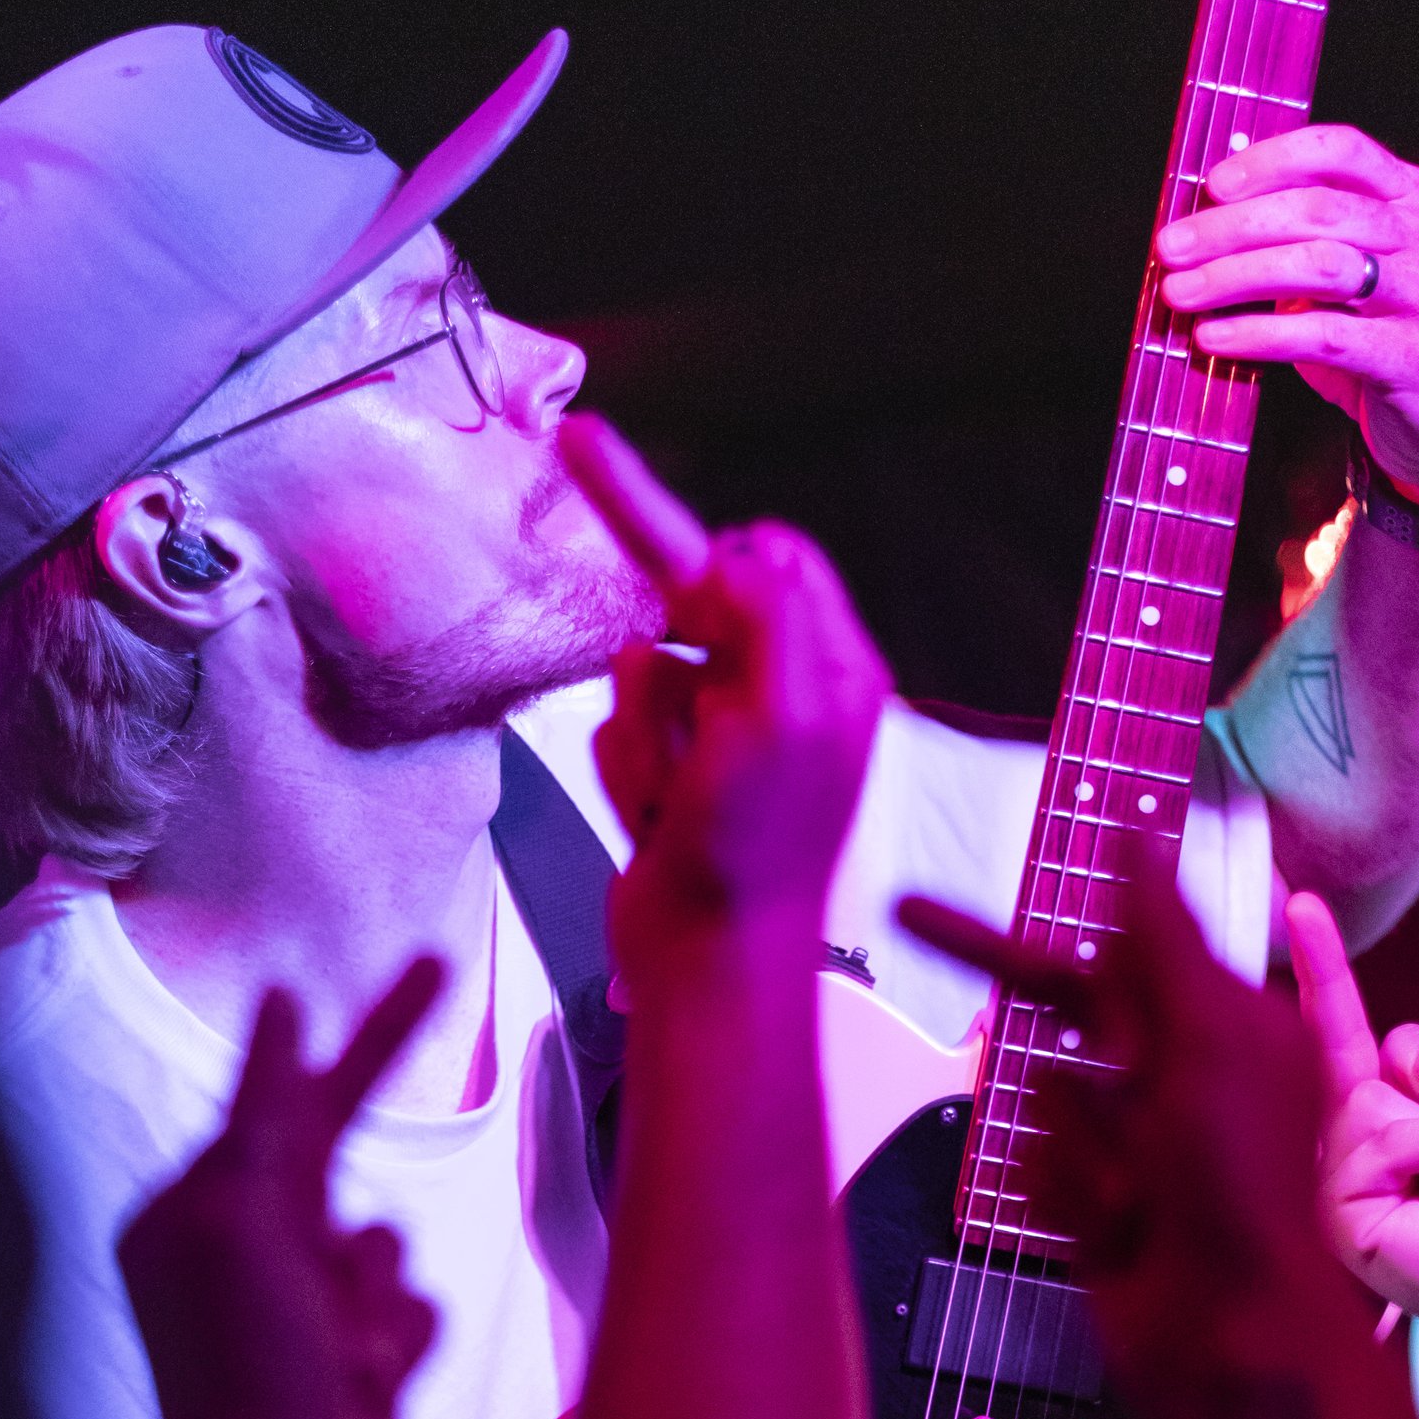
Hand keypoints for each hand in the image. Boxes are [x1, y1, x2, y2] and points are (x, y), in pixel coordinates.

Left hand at [117, 962, 442, 1418]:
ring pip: (383, 1238)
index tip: (422, 967)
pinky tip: (366, 1384)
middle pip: (331, 1147)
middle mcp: (235, 1256)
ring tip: (343, 1346)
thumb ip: (269, 1111)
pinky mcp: (351, 1362)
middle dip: (377, 1089)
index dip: (353, 1033)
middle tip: (441, 972)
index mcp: (188, 1216)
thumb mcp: (243, 1218)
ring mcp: (296, 1310)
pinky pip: (410, 1306)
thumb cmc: (247, 1365)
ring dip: (375, 1284)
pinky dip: (397, 1338)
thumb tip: (281, 1006)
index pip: (280, 1100)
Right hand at [577, 430, 888, 978]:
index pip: (765, 554)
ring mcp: (726, 736)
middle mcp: (786, 693)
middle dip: (660, 666)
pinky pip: (620, 729)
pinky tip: (654, 819)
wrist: (706, 966)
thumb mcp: (783, 718)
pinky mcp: (676, 775)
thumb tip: (739, 552)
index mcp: (830, 669)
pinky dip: (625, 770)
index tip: (587, 452)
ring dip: (641, 732)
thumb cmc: (754, 852)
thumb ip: (771, 617)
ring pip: (642, 671)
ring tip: (671, 798)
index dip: (689, 534)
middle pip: (690, 608)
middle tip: (673, 728)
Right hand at [902, 862, 1343, 1418]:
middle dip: (1008, 985)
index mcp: (1226, 1027)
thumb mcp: (1210, 1042)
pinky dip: (1073, 1199)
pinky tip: (1120, 1236)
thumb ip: (1160, 938)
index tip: (966, 878)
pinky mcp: (1098, 1216)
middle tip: (907, 911)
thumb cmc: (1252, 1193)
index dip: (1048, 913)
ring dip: (1079, 1143)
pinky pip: (1044, 1176)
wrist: (1248, 1360)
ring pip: (1048, 1103)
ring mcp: (1135, 1152)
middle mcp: (1181, 1081)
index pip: (1121, 945)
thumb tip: (1137, 828)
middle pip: (1070, 1013)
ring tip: (1138, 1197)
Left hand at [1153, 124, 1418, 511]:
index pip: (1340, 149)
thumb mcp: (1347, 278)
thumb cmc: (1381, 343)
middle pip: (1317, 208)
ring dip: (1236, 276)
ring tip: (1179, 293)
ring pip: (1320, 266)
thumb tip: (1199, 229)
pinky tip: (1214, 338)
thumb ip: (1297, 242)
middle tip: (1171, 248)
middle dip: (1232, 227)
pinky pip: (1325, 335)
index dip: (1271, 159)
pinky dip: (1259, 334)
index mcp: (1411, 198)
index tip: (1210, 185)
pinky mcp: (1414, 355)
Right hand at [1286, 893, 1418, 1353]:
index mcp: (1384, 1101)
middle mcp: (1351, 1136)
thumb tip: (1413, 1061)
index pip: (1340, 1024)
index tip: (1300, 904)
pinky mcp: (1341, 1214)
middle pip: (1378, 1050)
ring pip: (1376, 1094)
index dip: (1320, 965)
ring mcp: (1339, 1177)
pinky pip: (1388, 1137)